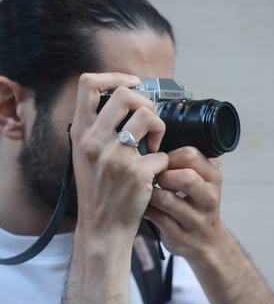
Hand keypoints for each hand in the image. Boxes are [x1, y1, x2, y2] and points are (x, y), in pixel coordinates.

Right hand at [70, 72, 168, 240]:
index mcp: (81, 134)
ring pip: (148, 116)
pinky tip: (156, 172)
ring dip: (160, 128)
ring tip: (156, 146)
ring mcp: (115, 157)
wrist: (102, 227)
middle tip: (150, 121)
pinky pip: (162, 153)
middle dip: (145, 103)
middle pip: (125, 94)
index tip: (132, 83)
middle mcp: (94, 141)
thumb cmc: (97, 190)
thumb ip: (98, 129)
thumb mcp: (85, 156)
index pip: (88, 85)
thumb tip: (124, 102)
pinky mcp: (136, 173)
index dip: (113, 76)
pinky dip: (163, 161)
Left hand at [145, 146, 221, 260]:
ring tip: (145, 190)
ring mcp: (195, 219)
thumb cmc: (197, 203)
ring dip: (150, 192)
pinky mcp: (180, 235)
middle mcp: (208, 197)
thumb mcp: (205, 179)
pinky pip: (157, 218)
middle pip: (184, 176)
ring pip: (167, 199)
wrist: (206, 242)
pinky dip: (146, 209)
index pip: (191, 154)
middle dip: (162, 174)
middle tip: (152, 177)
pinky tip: (143, 205)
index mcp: (213, 177)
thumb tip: (176, 130)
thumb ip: (196, 158)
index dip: (168, 155)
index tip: (159, 161)